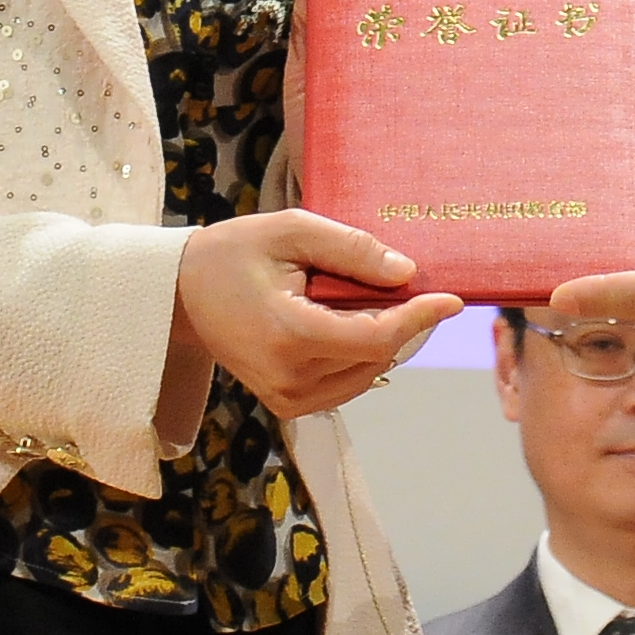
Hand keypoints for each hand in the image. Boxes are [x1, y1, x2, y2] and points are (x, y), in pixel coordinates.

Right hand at [173, 208, 459, 418]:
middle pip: (377, 354)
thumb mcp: (291, 230)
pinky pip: (346, 382)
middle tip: (395, 279)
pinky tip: (342, 321)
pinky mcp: (286, 405)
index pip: (376, 337)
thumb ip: (351, 250)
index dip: (419, 318)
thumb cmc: (234, 253)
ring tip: (355, 296)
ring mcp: (287, 398)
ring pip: (367, 372)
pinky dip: (359, 353)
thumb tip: (407, 272)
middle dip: (399, 319)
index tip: (452, 299)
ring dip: (380, 337)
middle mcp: (290, 378)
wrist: (181, 294)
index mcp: (290, 334)